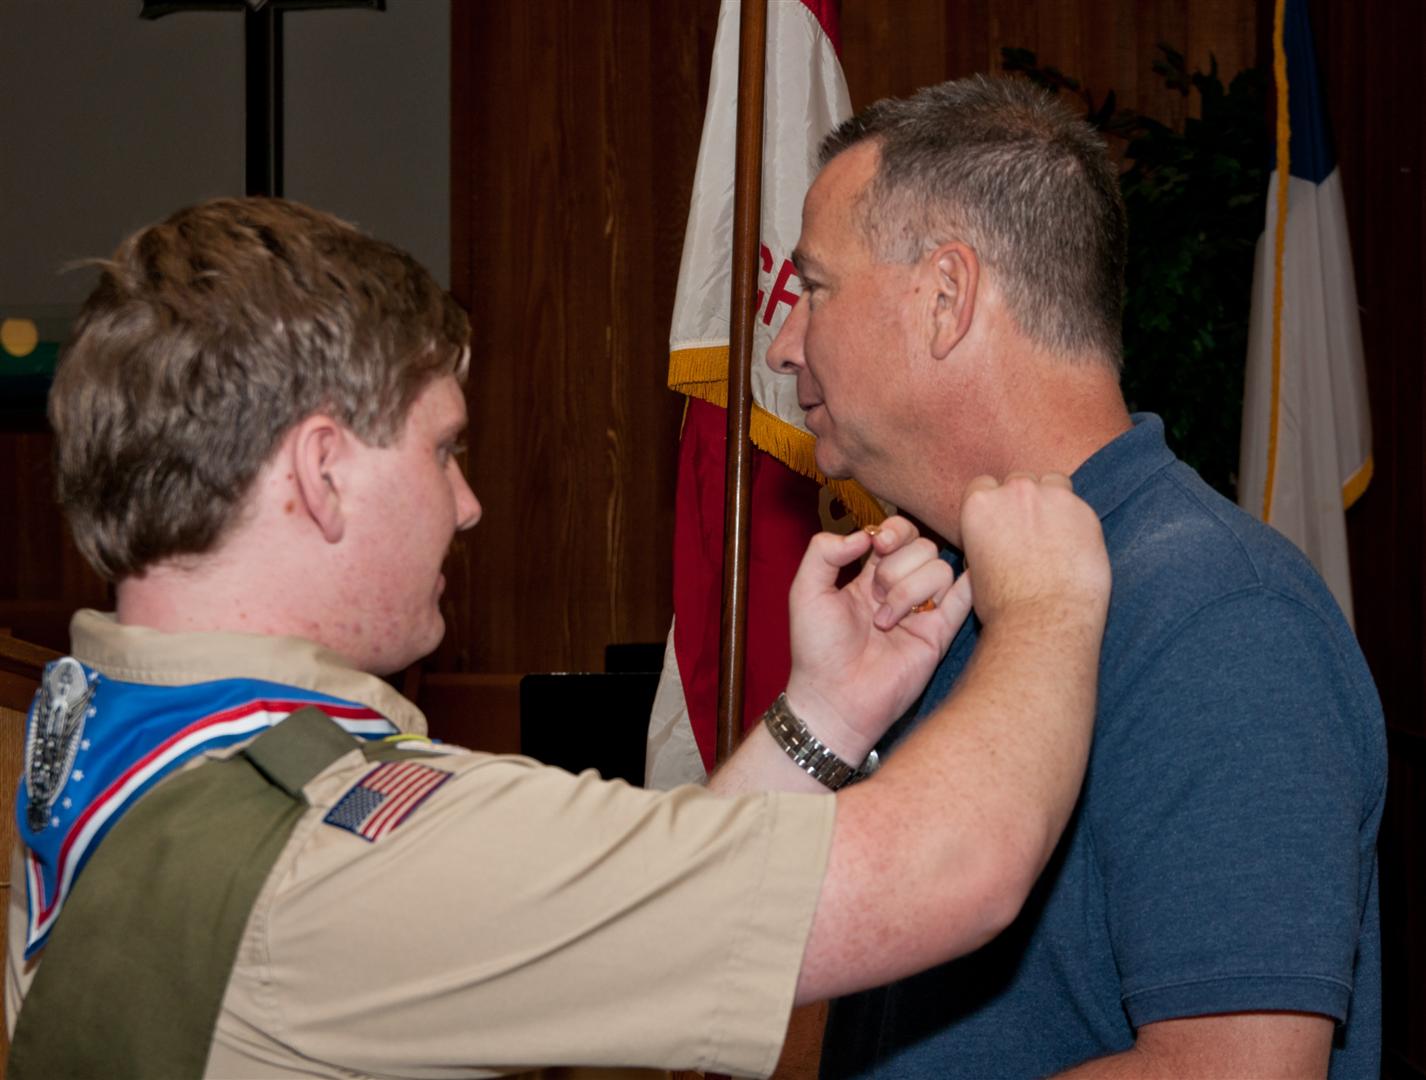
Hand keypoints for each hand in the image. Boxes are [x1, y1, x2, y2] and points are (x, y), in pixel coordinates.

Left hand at [784, 516, 971, 763]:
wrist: (835, 698)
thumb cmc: (816, 650)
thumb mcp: (806, 591)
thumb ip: (824, 551)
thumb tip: (865, 534)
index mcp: (869, 574)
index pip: (898, 533)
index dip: (893, 531)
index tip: (877, 545)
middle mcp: (900, 588)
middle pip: (923, 547)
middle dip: (897, 566)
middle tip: (875, 596)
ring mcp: (922, 611)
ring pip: (941, 570)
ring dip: (911, 590)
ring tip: (887, 621)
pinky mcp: (939, 635)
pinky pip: (964, 599)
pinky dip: (967, 586)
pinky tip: (949, 590)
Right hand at [958, 473, 1110, 631]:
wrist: (1042, 622)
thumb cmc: (1003, 606)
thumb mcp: (975, 567)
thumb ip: (983, 538)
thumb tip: (993, 537)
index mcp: (979, 503)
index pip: (984, 485)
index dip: (994, 505)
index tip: (1002, 524)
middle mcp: (1014, 491)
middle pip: (1019, 481)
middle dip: (1023, 502)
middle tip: (1030, 534)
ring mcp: (1052, 497)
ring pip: (1053, 484)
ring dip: (1052, 502)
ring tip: (1054, 537)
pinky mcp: (1085, 511)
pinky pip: (1079, 507)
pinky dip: (1077, 523)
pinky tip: (1074, 550)